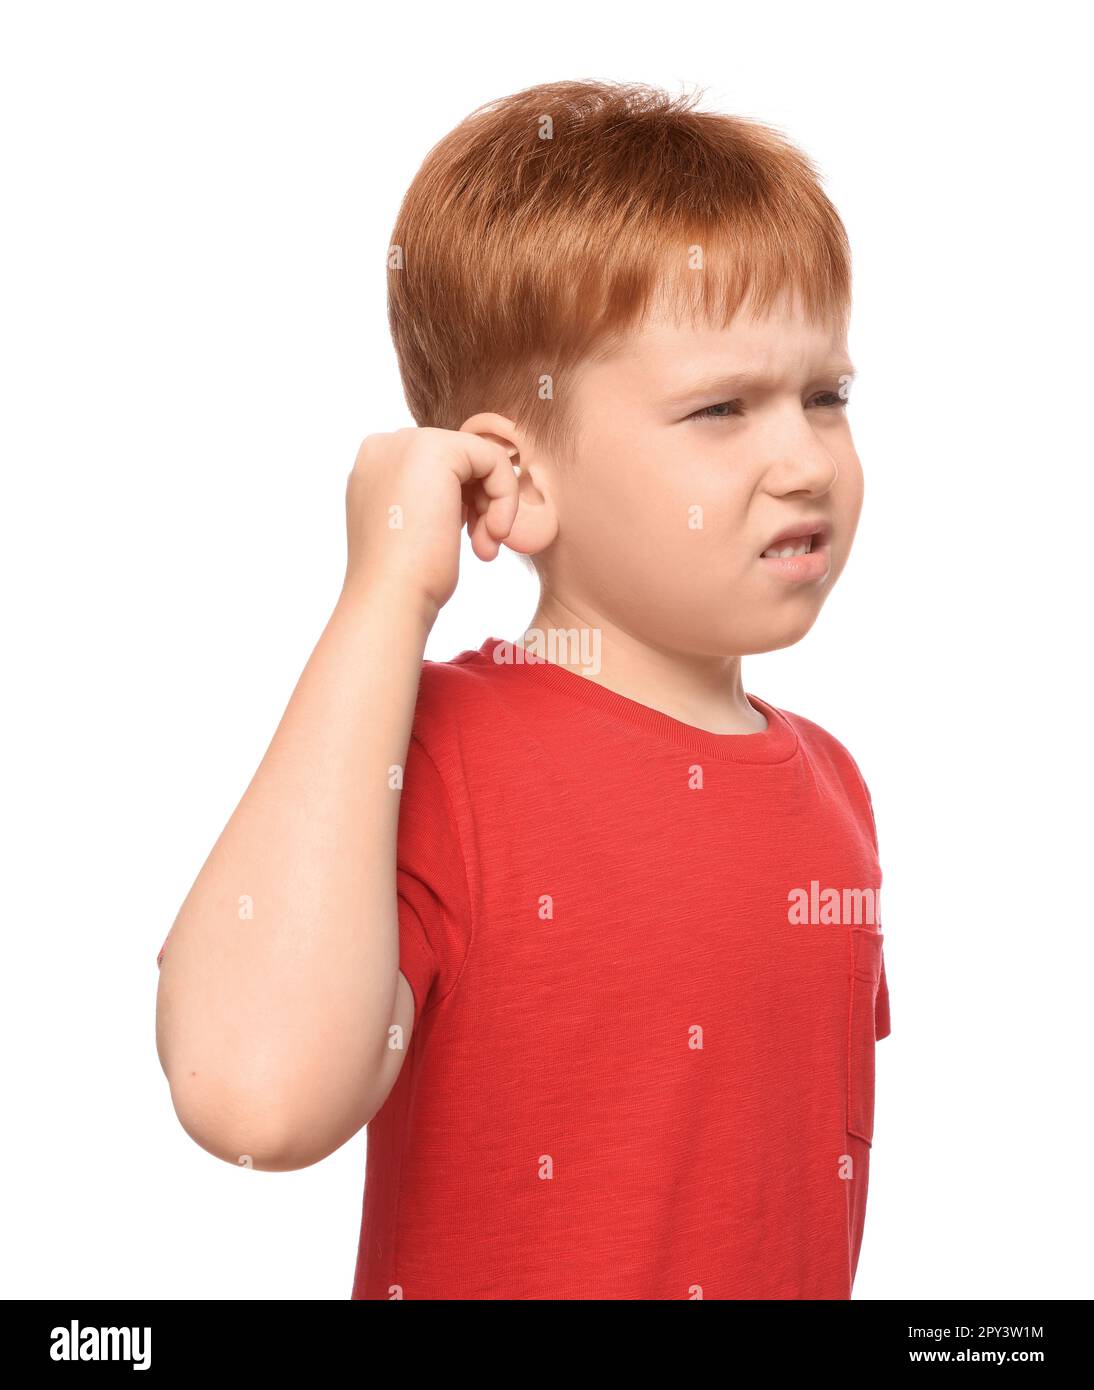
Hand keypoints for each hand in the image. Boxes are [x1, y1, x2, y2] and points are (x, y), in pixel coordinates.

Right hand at [341, 426, 519, 618]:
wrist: (390, 599)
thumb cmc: (403, 580)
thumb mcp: (411, 528)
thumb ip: (425, 497)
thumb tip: (457, 487)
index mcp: (374, 464)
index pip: (440, 467)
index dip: (463, 500)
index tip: (466, 537)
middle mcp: (385, 446)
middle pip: (461, 459)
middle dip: (480, 502)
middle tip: (481, 545)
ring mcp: (406, 442)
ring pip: (480, 458)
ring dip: (493, 505)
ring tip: (485, 547)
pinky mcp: (436, 449)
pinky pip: (494, 460)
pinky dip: (505, 498)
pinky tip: (494, 533)